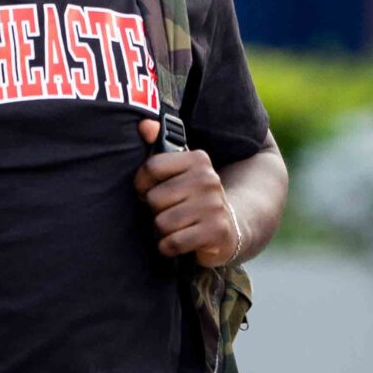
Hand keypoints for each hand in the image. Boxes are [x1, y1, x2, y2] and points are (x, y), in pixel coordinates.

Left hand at [135, 119, 239, 264]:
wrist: (229, 227)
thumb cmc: (194, 197)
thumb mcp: (180, 170)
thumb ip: (159, 144)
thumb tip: (143, 125)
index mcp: (198, 160)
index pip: (152, 167)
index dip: (143, 183)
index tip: (151, 189)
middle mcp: (208, 180)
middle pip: (155, 198)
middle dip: (156, 211)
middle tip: (172, 212)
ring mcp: (214, 206)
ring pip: (162, 223)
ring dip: (163, 231)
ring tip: (178, 227)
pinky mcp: (216, 232)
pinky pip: (173, 243)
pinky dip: (170, 247)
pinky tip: (181, 241)